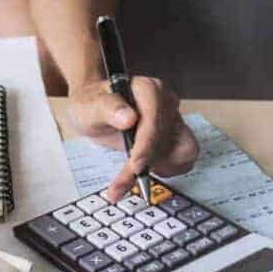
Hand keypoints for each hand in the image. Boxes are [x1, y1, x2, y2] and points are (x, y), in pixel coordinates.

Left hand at [66, 77, 198, 201]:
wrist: (93, 112)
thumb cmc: (91, 106)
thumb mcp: (89, 107)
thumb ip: (107, 108)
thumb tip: (129, 117)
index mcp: (147, 89)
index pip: (155, 118)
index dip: (147, 144)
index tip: (134, 164)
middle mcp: (165, 102)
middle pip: (168, 138)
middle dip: (146, 162)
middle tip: (123, 182)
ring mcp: (173, 119)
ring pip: (181, 151)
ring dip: (158, 169)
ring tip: (130, 178)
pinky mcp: (175, 136)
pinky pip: (183, 157)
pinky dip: (166, 170)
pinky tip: (145, 173)